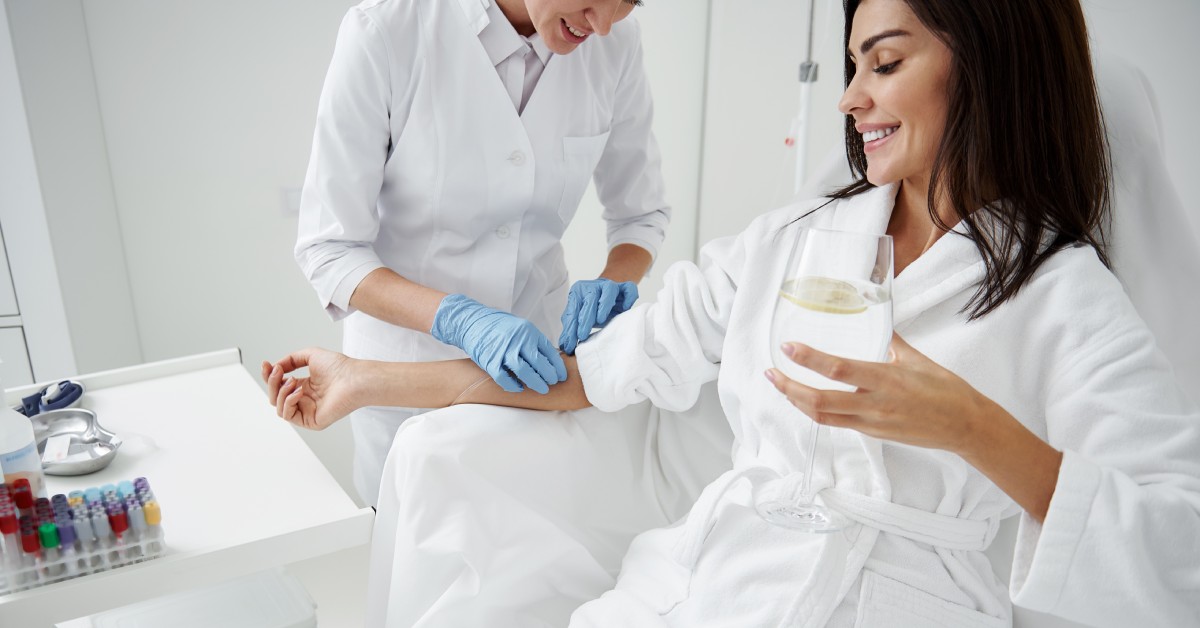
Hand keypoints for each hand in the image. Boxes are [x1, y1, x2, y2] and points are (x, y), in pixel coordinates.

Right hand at [261, 348, 362, 429]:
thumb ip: (291, 359)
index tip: (266, 364)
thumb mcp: (310, 355)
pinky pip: (288, 415)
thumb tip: (276, 367)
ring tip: (292, 380)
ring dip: (280, 392)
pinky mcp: (311, 421)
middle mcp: (304, 400)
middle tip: (278, 371)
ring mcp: (307, 411)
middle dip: (272, 382)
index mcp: (304, 386)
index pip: (279, 385)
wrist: (353, 378)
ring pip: (279, 406)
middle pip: (275, 396)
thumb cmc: (339, 367)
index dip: (269, 375)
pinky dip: (288, 402)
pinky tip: (298, 392)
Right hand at [431, 294, 566, 393]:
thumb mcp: (521, 327)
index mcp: (528, 331)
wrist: (472, 321)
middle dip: (549, 376)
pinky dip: (513, 386)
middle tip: (552, 383)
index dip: (557, 366)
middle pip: (539, 363)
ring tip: (542, 389)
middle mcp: (518, 340)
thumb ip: (533, 341)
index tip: (562, 376)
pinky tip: (519, 388)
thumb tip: (550, 360)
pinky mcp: (490, 361)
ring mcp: (503, 351)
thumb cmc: (498, 326)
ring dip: (535, 383)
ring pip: (524, 372)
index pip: (548, 351)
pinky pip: (504, 378)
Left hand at [558, 279, 638, 354]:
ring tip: (601, 320)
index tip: (570, 343)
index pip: (573, 309)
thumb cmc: (591, 309)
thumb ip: (571, 329)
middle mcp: (594, 286)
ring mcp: (610, 285)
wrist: (607, 296)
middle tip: (582, 335)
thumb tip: (564, 346)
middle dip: (585, 318)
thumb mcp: (579, 318)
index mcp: (578, 292)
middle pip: (590, 299)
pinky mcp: (625, 288)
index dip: (571, 327)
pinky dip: (629, 297)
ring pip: (609, 289)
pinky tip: (625, 308)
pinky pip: (629, 288)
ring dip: (604, 304)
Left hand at [764, 333, 1000, 453]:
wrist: (966, 426)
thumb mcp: (916, 358)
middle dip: (789, 388)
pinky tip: (805, 400)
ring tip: (781, 386)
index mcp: (886, 380)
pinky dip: (815, 412)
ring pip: (823, 417)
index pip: (838, 369)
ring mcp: (872, 423)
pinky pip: (836, 424)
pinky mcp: (873, 435)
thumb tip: (876, 319)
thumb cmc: (946, 390)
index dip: (809, 359)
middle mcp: (875, 405)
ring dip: (797, 401)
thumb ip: (890, 341)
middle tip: (770, 373)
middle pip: (819, 401)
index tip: (788, 347)